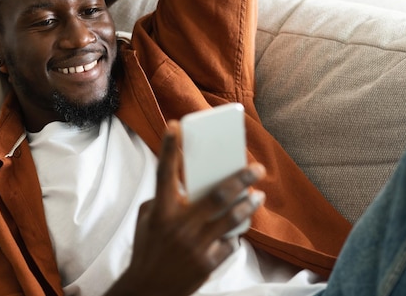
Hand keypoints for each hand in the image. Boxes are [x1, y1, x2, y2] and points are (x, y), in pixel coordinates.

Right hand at [106, 120, 265, 295]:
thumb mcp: (147, 219)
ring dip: (249, 205)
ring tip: (258, 196)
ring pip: (232, 219)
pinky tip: (240, 227)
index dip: (168, 148)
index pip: (164, 173)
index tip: (176, 126)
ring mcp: (196, 245)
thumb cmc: (147, 248)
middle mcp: (179, 225)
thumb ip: (164, 199)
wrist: (148, 289)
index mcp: (161, 210)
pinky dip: (235, 234)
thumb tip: (188, 183)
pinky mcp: (207, 263)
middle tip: (256, 168)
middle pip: (217, 195)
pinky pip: (229, 242)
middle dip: (240, 178)